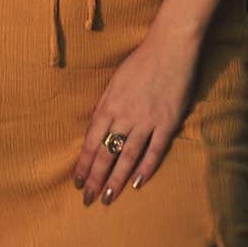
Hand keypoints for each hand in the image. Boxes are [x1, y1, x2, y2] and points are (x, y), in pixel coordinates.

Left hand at [73, 27, 202, 206]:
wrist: (170, 47)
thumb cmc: (140, 62)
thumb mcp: (115, 82)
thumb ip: (106, 106)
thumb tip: (97, 129)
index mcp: (109, 104)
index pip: (91, 141)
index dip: (84, 163)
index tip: (77, 182)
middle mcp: (125, 115)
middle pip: (106, 152)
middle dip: (95, 178)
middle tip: (88, 199)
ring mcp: (147, 119)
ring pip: (128, 155)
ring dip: (116, 178)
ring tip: (108, 197)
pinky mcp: (167, 121)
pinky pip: (155, 149)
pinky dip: (146, 167)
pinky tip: (137, 183)